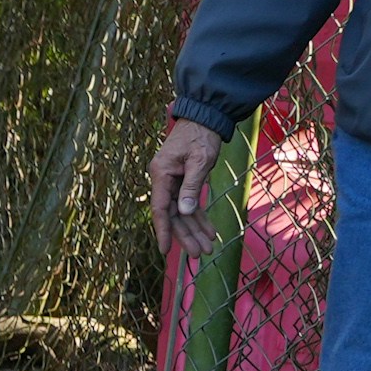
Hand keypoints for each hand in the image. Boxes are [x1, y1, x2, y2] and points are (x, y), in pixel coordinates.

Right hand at [153, 117, 227, 245]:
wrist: (206, 117)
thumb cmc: (201, 136)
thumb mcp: (199, 161)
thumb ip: (191, 187)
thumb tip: (184, 212)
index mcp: (161, 174)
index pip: (160, 208)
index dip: (163, 230)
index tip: (165, 250)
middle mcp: (164, 179)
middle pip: (173, 214)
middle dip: (186, 235)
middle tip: (199, 254)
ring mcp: (173, 180)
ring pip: (182, 211)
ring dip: (195, 229)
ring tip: (207, 247)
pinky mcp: (184, 180)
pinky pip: (190, 203)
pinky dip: (199, 217)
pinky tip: (209, 231)